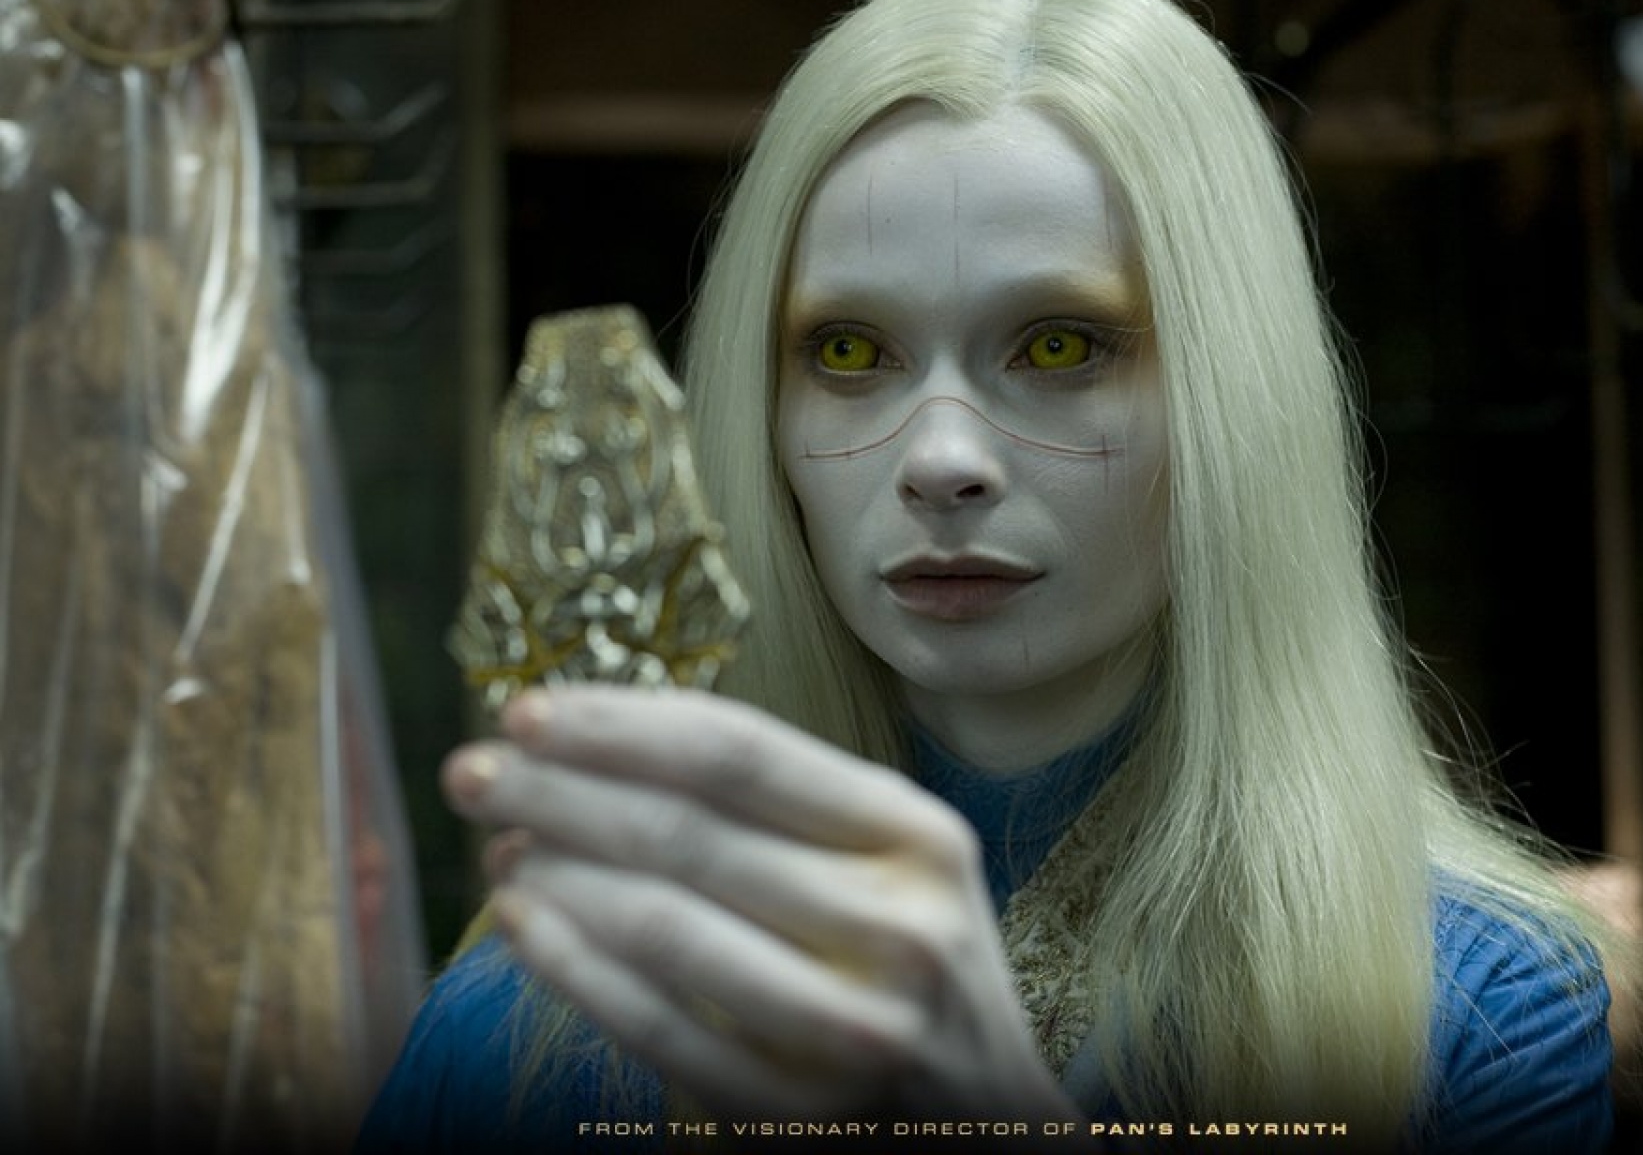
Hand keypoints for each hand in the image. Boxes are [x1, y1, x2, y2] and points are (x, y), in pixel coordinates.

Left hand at [442, 685, 1086, 1125]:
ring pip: (667, 926)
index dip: (621, 725)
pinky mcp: (803, 1114)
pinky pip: (658, 1028)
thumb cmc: (911, 965)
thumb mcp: (893, 865)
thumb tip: (603, 744)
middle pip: (691, 833)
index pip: (742, 753)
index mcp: (919, 835)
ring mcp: (855, 1026)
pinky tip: (522, 925)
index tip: (529, 708)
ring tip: (500, 848)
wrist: (988, 1117)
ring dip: (558, 877)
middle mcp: (900, 923)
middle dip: (559, 792)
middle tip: (473, 770)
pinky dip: (574, 970)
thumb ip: (785, 807)